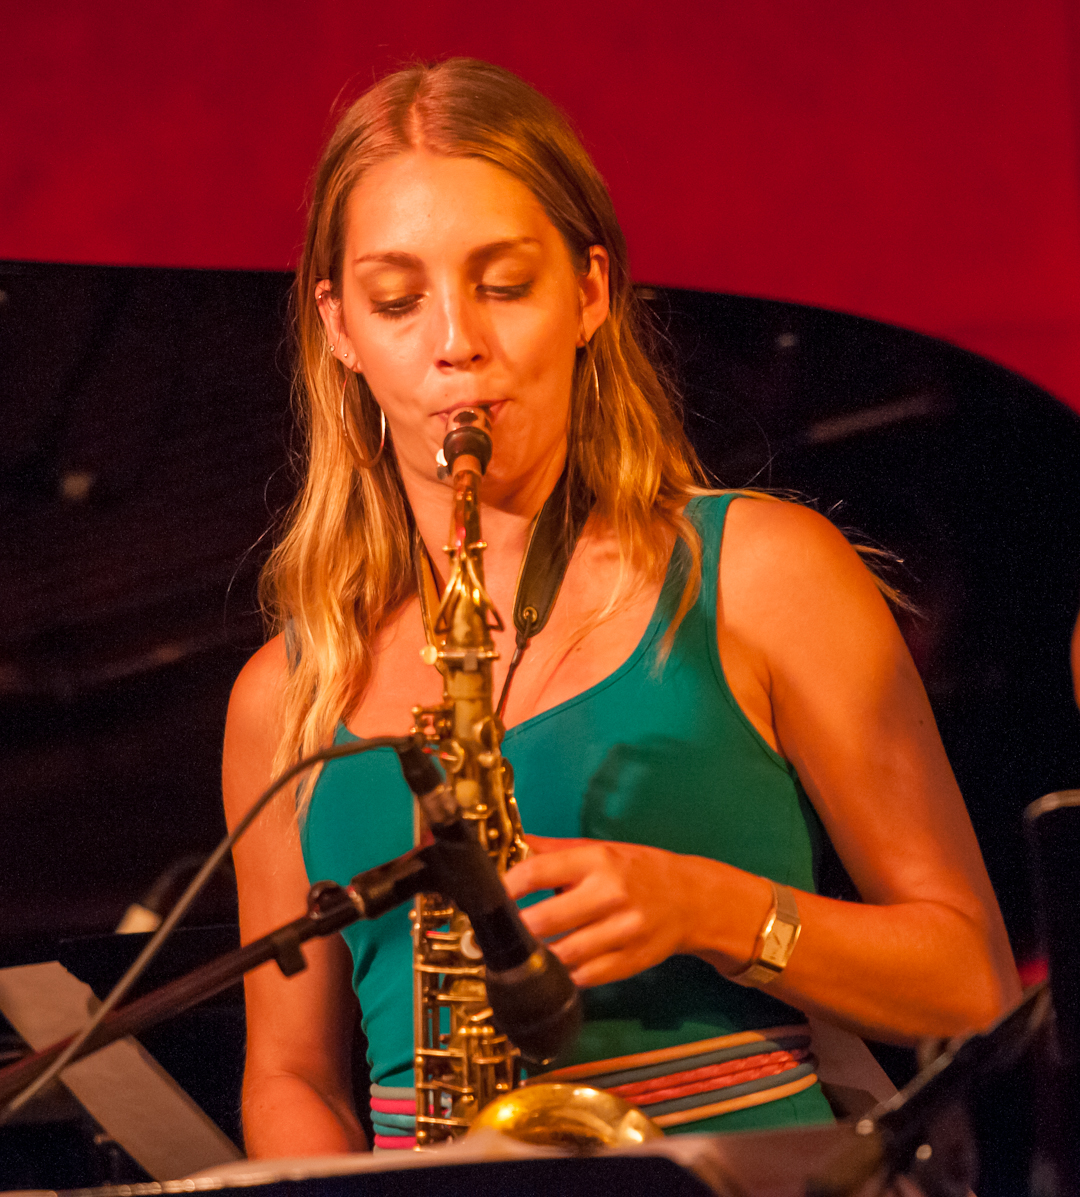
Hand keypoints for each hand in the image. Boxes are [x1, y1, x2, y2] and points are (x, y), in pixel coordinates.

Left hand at [502, 834, 704, 987]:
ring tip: (521, 953)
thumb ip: (552, 851)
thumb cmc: (638, 871)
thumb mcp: (599, 850)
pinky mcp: (629, 962)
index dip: (506, 887)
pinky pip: (584, 976)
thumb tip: (510, 844)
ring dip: (536, 957)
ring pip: (562, 954)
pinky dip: (564, 974)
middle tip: (497, 934)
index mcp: (597, 861)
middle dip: (516, 929)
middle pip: (545, 919)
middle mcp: (609, 894)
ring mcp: (622, 931)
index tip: (489, 898)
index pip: (537, 872)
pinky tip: (554, 966)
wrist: (691, 899)